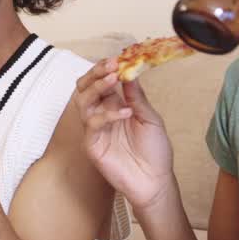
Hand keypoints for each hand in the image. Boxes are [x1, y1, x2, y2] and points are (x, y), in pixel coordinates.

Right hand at [73, 59, 175, 211]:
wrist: (155, 180)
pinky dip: (107, 115)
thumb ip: (136, 97)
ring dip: (97, 87)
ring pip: (83, 102)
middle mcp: (101, 115)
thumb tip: (128, 71)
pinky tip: (125, 112)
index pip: (101, 81)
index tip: (118, 59)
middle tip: (111, 66)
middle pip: (85, 88)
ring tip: (114, 79)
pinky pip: (92, 125)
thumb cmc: (155, 151)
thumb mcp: (150, 118)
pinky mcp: (92, 145)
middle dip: (95, 74)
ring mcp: (95, 130)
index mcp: (114, 106)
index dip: (105, 69)